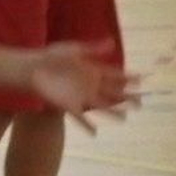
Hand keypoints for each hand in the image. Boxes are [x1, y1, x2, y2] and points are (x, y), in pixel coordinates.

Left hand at [22, 40, 140, 133]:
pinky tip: (95, 133)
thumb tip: (113, 42)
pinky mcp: (68, 106)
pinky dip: (87, 125)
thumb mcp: (75, 50)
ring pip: (101, 106)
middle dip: (127, 97)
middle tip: (141, 102)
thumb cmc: (53, 56)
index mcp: (92, 70)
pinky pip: (80, 118)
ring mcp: (80, 96)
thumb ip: (94, 49)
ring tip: (125, 118)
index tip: (142, 79)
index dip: (128, 78)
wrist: (33, 68)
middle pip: (112, 93)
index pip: (114, 75)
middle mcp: (90, 85)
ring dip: (113, 112)